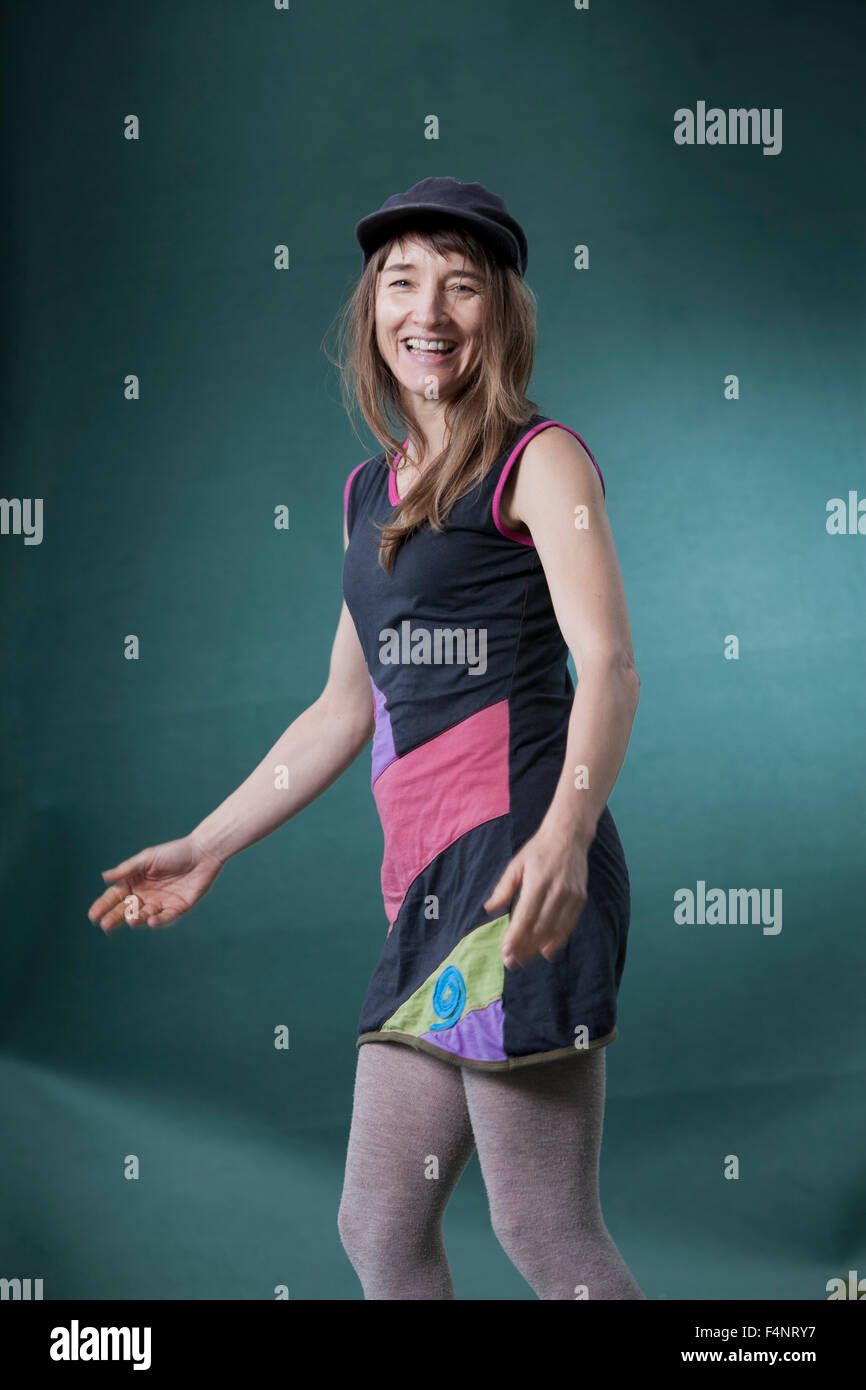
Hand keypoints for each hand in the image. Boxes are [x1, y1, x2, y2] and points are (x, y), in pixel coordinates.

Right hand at [87, 833, 224, 932]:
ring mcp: (161, 903)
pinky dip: (158, 921)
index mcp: (135, 881)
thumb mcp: (147, 858)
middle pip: (127, 909)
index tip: (92, 915)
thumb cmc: (173, 852)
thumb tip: (104, 877)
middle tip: (105, 925)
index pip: (115, 896)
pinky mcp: (177, 908)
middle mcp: (146, 895)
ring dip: (137, 919)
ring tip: (130, 919)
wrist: (202, 853)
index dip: (103, 905)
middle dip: (115, 917)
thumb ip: (127, 869)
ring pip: (144, 915)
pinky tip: (151, 921)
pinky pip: (165, 917)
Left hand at [484, 826, 588, 968]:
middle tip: (511, 962)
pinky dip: (557, 941)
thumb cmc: (538, 851)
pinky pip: (568, 926)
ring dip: (537, 948)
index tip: (505, 952)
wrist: (568, 836)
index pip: (525, 917)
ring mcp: (571, 896)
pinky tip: (546, 952)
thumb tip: (490, 908)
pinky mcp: (580, 899)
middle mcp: (556, 891)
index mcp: (538, 882)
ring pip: (553, 930)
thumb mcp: (516, 865)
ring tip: (524, 960)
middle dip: (524, 948)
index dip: (515, 937)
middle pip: (539, 928)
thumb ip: (504, 888)